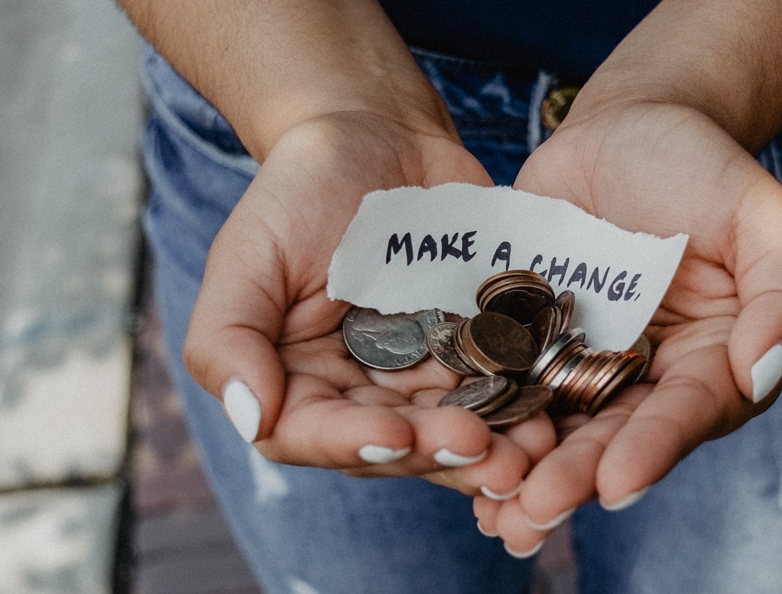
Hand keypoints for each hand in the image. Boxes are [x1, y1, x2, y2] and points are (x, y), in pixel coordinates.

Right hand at [182, 112, 555, 495]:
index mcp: (297, 383)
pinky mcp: (477, 351)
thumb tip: (251, 417)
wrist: (378, 134)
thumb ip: (228, 338)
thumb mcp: (247, 254)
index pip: (314, 434)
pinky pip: (503, 388)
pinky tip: (553, 413)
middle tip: (485, 449)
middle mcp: (361, 394)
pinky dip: (526, 406)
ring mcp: (424, 376)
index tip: (396, 435)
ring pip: (456, 430)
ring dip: (495, 448)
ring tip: (532, 450)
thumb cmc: (299, 190)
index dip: (354, 443)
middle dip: (440, 452)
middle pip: (397, 445)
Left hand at [475, 102, 781, 552]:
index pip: (688, 412)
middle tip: (535, 510)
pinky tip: (450, 454)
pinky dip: (482, 420)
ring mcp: (583, 362)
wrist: (628, 126)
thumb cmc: (704, 166)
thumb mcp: (761, 215)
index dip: (654, 448)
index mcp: (712, 361)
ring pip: (555, 427)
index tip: (617, 482)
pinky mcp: (528, 340)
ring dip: (524, 471)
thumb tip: (765, 371)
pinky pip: (504, 384)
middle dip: (576, 477)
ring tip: (492, 511)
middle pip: (614, 436)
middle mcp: (648, 378)